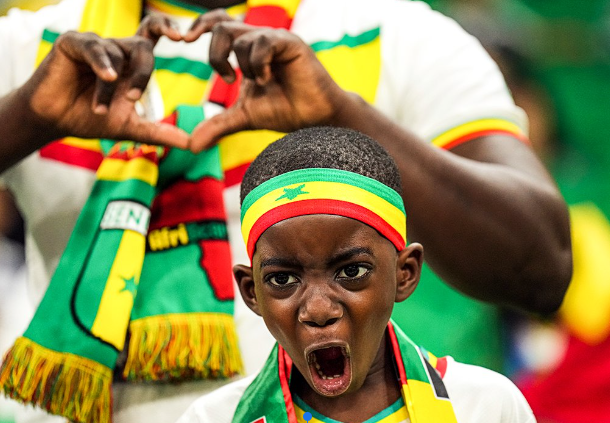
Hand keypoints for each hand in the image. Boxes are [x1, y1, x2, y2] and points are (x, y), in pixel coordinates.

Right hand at [17, 29, 187, 147]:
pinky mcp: (73, 43)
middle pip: (143, 46)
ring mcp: (96, 45)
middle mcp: (117, 50)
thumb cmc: (91, 119)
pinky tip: (107, 77)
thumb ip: (160, 132)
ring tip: (100, 110)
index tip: (181, 38)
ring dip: (108, 89)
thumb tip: (192, 145)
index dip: (166, 29)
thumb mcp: (130, 127)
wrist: (55, 122)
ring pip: (115, 56)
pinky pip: (93, 47)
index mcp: (132, 63)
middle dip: (144, 73)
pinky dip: (102, 63)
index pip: (153, 36)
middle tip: (134, 98)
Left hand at [184, 13, 350, 152]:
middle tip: (227, 80)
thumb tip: (192, 146)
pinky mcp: (290, 43)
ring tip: (260, 84)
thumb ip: (218, 125)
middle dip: (216, 56)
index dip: (199, 25)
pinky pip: (263, 42)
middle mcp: (259, 40)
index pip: (218, 24)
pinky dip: (258, 64)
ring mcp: (275, 39)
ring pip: (241, 39)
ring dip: (244, 68)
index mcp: (247, 51)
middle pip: (221, 26)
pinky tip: (267, 80)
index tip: (184, 42)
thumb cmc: (285, 112)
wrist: (315, 120)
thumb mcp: (244, 117)